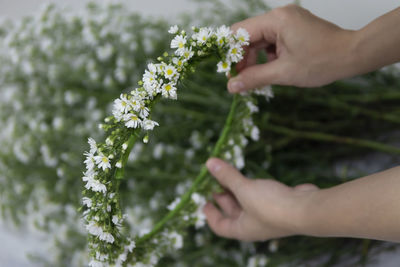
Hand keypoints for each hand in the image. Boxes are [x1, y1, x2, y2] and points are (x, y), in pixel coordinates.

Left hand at [203, 157, 318, 240]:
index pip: (220, 226)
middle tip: (213, 180)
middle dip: (222, 196)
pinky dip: (250, 186)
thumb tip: (209, 163)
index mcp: (242, 229)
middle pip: (232, 211)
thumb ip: (227, 176)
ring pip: (246, 201)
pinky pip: (258, 195)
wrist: (306, 209)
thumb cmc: (270, 206)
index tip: (203, 202)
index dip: (209, 215)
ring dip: (236, 189)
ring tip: (227, 173)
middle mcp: (253, 225)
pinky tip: (248, 176)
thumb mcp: (244, 189)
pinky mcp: (278, 204)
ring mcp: (266, 215)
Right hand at [228, 4, 356, 91]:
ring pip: (260, 40)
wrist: (353, 55)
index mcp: (276, 20)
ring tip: (255, 78)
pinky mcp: (294, 28)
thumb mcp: (284, 73)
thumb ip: (254, 78)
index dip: (230, 52)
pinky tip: (271, 70)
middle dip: (242, 58)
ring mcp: (288, 21)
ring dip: (255, 59)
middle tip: (240, 80)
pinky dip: (267, 56)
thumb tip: (232, 86)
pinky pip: (272, 41)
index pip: (240, 32)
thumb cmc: (322, 62)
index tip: (227, 71)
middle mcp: (280, 15)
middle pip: (249, 35)